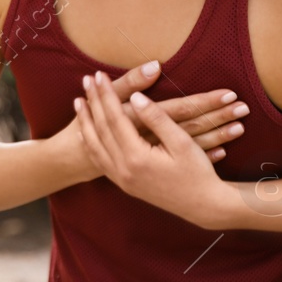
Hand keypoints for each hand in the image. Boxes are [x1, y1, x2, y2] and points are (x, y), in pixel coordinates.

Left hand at [75, 69, 231, 228]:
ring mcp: (122, 180)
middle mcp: (124, 170)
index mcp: (137, 157)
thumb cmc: (197, 172)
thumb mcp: (182, 142)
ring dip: (86, 122)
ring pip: (96, 146)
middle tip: (86, 79)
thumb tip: (135, 97)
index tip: (99, 75)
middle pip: (101, 129)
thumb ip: (156, 119)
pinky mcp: (125, 185)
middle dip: (93, 102)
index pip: (115, 118)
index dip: (107, 95)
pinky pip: (100, 161)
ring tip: (78, 101)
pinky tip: (86, 132)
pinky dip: (91, 143)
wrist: (203, 206)